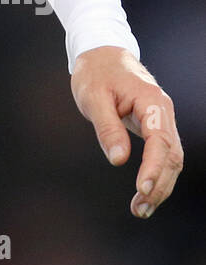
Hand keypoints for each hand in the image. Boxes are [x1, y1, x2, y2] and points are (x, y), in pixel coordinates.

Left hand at [70, 46, 182, 218]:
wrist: (101, 54)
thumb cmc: (96, 73)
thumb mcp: (93, 98)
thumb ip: (107, 127)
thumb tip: (119, 160)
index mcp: (152, 102)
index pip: (160, 141)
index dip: (154, 168)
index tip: (141, 190)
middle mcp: (163, 112)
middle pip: (172, 156)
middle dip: (159, 185)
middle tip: (140, 209)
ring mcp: (162, 120)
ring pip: (171, 159)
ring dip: (160, 186)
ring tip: (141, 209)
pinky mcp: (155, 126)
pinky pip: (163, 155)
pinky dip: (157, 175)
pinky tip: (145, 193)